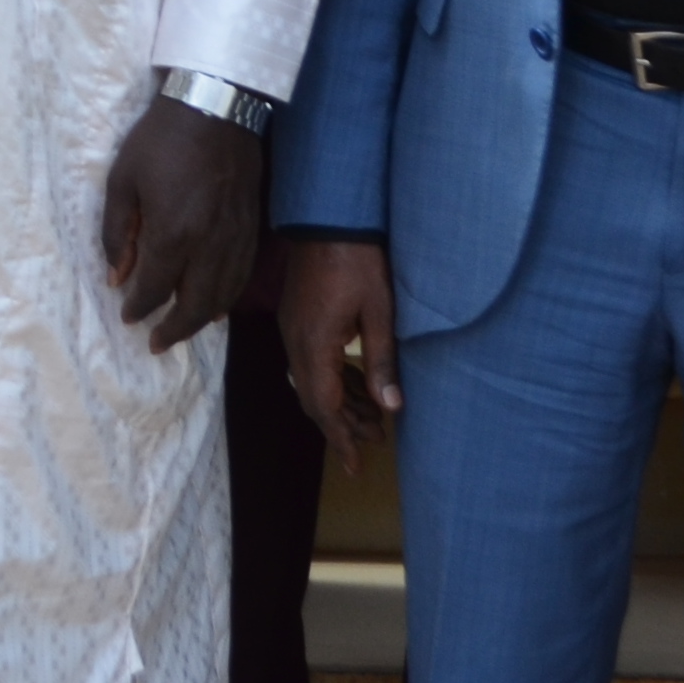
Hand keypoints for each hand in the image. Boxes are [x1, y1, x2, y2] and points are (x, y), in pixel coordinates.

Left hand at [99, 97, 264, 352]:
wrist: (216, 106)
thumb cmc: (160, 140)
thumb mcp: (122, 181)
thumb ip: (116, 233)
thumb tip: (116, 277)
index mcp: (173, 234)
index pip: (155, 289)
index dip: (139, 308)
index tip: (128, 318)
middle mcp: (208, 246)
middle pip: (193, 305)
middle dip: (173, 330)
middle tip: (155, 344)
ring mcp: (235, 239)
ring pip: (222, 297)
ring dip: (200, 321)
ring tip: (182, 332)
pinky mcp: (252, 229)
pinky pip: (241, 278)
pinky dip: (227, 299)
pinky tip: (215, 307)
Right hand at [279, 235, 402, 465]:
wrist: (330, 217)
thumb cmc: (359, 261)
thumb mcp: (379, 310)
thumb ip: (381, 360)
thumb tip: (390, 408)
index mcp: (314, 345)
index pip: (324, 406)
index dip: (341, 439)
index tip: (356, 466)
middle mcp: (296, 342)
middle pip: (314, 399)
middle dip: (343, 425)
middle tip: (375, 442)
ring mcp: (293, 329)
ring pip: (311, 382)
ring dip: (339, 403)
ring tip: (372, 418)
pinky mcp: (298, 318)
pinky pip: (310, 362)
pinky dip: (332, 379)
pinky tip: (355, 383)